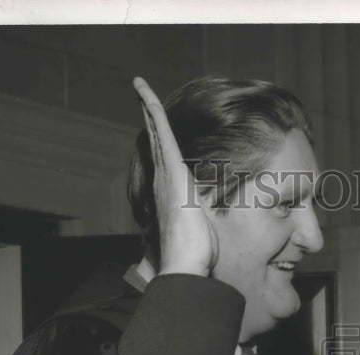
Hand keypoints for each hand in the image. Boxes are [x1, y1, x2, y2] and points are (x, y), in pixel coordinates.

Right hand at [133, 77, 218, 276]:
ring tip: (140, 87)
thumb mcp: (206, 227)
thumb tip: (218, 218)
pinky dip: (152, 111)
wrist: (186, 261)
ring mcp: (166, 174)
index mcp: (173, 191)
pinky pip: (160, 134)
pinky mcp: (171, 171)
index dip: (161, 141)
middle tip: (142, 95)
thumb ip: (208, 216)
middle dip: (149, 117)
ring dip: (148, 107)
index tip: (158, 127)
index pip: (166, 160)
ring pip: (155, 133)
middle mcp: (164, 180)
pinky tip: (146, 94)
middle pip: (155, 141)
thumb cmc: (197, 252)